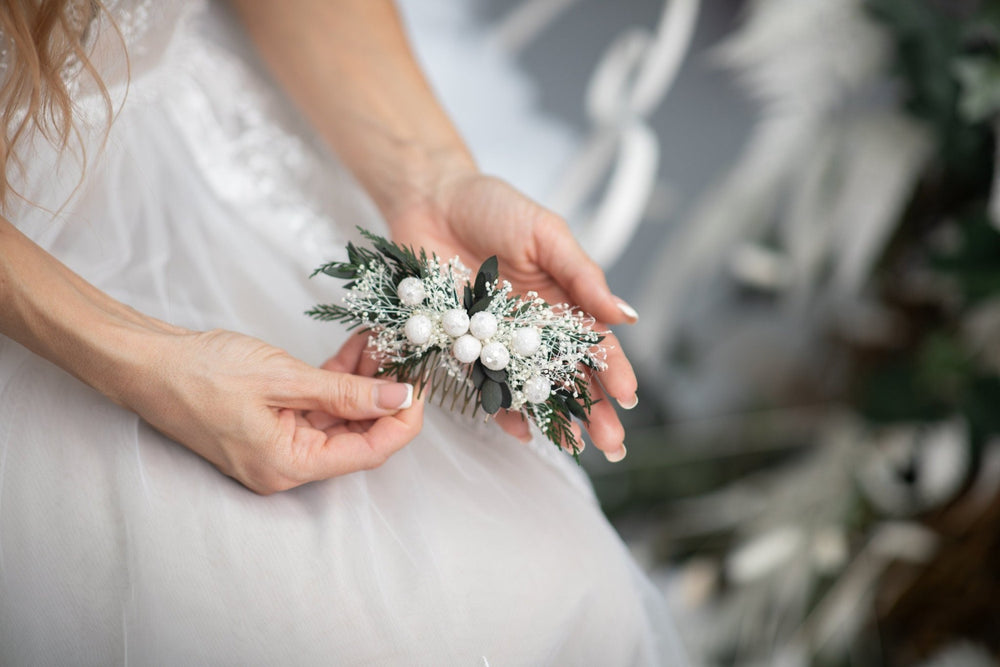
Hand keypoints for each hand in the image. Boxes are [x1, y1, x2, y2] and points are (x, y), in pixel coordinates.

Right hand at [121, 329, 421, 493]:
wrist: (145, 362)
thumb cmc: (200, 373)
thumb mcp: (283, 378)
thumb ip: (346, 392)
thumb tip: (398, 399)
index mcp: (289, 465)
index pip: (368, 453)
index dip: (403, 421)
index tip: (421, 386)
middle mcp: (286, 464)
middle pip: (356, 435)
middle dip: (384, 394)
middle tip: (405, 355)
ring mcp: (277, 444)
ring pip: (339, 417)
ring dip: (362, 382)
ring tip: (380, 343)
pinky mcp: (270, 423)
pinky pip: (317, 406)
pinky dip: (336, 381)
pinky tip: (354, 351)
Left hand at [389, 171, 637, 460]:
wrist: (432, 199)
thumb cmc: (494, 207)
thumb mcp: (546, 234)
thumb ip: (582, 275)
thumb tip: (626, 315)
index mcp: (562, 300)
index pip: (595, 342)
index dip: (614, 371)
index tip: (629, 397)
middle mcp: (534, 327)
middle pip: (569, 374)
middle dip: (594, 410)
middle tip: (612, 444)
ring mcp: (499, 339)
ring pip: (532, 387)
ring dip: (554, 418)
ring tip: (575, 448)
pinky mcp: (462, 345)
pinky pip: (482, 382)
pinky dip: (500, 408)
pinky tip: (519, 431)